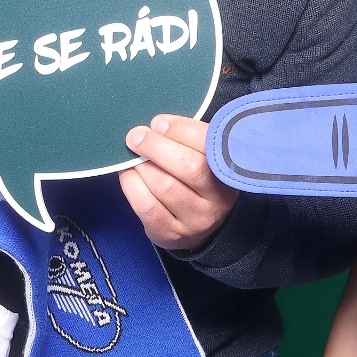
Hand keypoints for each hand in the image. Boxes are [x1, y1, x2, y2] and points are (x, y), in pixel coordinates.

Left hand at [119, 115, 236, 251]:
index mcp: (228, 171)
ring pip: (165, 186)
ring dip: (142, 166)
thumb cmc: (196, 181)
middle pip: (189, 167)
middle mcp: (218, 198)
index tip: (158, 122)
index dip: (181, 130)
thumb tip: (156, 125)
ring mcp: (196, 219)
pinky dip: (132, 185)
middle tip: (136, 136)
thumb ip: (187, 140)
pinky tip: (128, 174)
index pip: (210, 145)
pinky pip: (147, 206)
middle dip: (157, 147)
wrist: (199, 228)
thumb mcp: (204, 159)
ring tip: (133, 155)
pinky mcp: (172, 233)